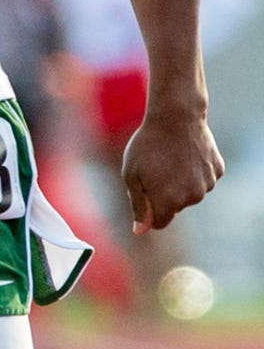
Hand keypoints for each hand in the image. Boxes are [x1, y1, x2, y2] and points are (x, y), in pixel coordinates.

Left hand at [120, 107, 222, 232]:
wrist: (176, 118)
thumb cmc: (147, 146)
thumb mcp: (131, 176)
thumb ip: (138, 206)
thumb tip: (140, 230)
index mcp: (169, 202)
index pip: (160, 223)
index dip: (149, 213)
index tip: (144, 197)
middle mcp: (192, 197)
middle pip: (175, 207)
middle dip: (163, 195)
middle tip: (154, 170)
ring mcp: (208, 184)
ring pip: (190, 193)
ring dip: (180, 183)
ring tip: (169, 159)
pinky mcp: (217, 170)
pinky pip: (203, 178)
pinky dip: (195, 171)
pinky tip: (186, 154)